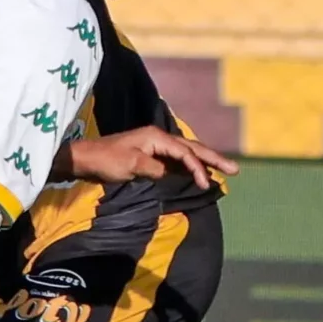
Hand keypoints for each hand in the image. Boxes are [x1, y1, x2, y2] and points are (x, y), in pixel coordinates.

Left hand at [58, 125, 237, 189]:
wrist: (87, 158)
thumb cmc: (106, 160)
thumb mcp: (131, 165)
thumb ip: (155, 169)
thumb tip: (172, 174)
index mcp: (157, 137)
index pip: (185, 152)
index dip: (198, 168)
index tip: (206, 184)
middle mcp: (159, 138)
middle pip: (193, 147)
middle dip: (214, 159)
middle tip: (235, 169)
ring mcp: (155, 145)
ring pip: (187, 152)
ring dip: (205, 161)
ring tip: (223, 170)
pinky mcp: (151, 155)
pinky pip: (177, 159)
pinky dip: (191, 166)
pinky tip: (199, 173)